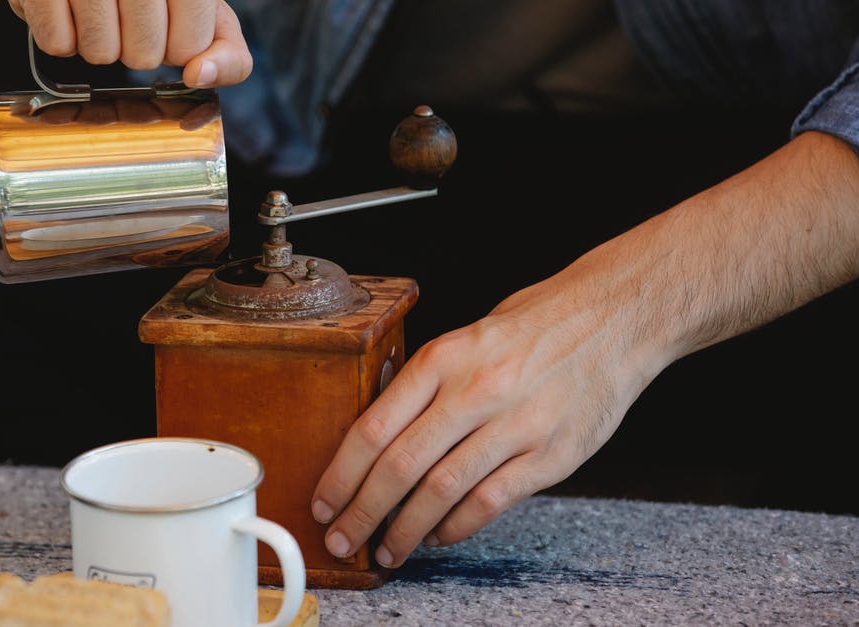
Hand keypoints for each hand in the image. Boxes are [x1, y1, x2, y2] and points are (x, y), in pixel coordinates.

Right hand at [7, 0, 252, 87]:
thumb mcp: (200, 14)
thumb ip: (226, 52)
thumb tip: (200, 76)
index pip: (190, 44)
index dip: (177, 49)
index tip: (168, 27)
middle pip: (144, 54)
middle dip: (135, 50)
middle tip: (127, 20)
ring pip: (100, 53)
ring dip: (98, 47)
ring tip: (97, 16)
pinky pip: (57, 43)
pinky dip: (62, 39)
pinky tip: (70, 13)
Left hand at [309, 273, 646, 568]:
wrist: (615, 317)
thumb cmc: (534, 326)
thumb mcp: (466, 337)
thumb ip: (425, 384)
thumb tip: (376, 436)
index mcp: (444, 357)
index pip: (374, 427)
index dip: (341, 474)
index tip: (323, 503)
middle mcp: (475, 391)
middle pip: (400, 466)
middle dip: (362, 512)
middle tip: (342, 539)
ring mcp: (515, 426)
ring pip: (441, 491)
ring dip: (405, 530)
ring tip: (386, 550)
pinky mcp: (551, 455)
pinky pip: (489, 502)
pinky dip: (456, 526)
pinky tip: (437, 536)